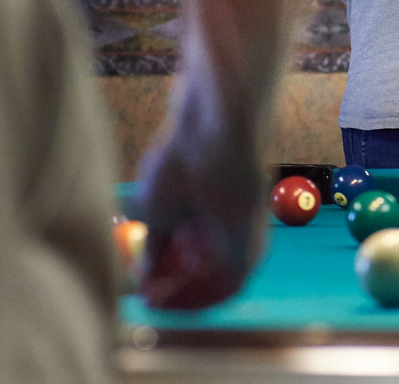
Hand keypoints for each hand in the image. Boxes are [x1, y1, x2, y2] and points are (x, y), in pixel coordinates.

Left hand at [133, 80, 269, 308]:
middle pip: (219, 268)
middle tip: (145, 266)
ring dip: (186, 246)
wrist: (222, 98)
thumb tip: (146, 272)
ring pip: (218, 241)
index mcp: (239, 247)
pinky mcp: (241, 183)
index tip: (149, 296)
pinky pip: (219, 217)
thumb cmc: (194, 156)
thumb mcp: (159, 210)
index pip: (218, 292)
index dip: (181, 299)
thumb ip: (154, 248)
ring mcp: (250, 206)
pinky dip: (194, 222)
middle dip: (181, 271)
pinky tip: (169, 203)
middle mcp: (253, 231)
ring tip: (153, 233)